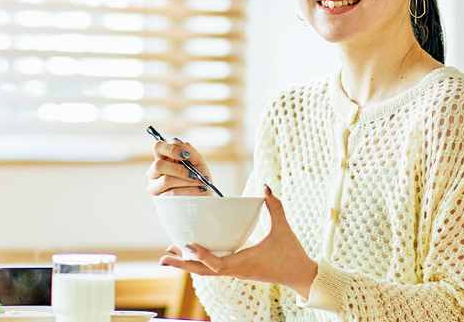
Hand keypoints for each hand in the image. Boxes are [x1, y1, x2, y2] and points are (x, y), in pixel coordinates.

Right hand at [145, 138, 212, 195]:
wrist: (204, 198)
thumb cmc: (199, 178)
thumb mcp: (199, 163)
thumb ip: (190, 151)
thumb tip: (176, 141)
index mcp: (163, 159)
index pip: (158, 147)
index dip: (170, 149)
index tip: (186, 155)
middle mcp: (154, 172)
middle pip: (158, 165)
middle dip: (179, 170)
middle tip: (195, 174)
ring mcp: (154, 187)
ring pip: (166, 180)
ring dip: (187, 181)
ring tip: (201, 183)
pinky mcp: (158, 201)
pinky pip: (171, 194)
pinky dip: (188, 191)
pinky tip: (199, 190)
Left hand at [160, 186, 319, 299]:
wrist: (300, 275)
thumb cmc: (291, 254)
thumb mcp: (284, 228)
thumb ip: (275, 206)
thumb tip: (266, 187)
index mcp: (244, 262)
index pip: (217, 263)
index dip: (202, 255)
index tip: (188, 245)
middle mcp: (236, 270)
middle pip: (203, 272)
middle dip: (183, 265)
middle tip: (164, 257)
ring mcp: (236, 272)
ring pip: (206, 271)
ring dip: (188, 264)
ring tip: (170, 253)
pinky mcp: (239, 270)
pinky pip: (214, 268)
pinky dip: (200, 261)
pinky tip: (193, 251)